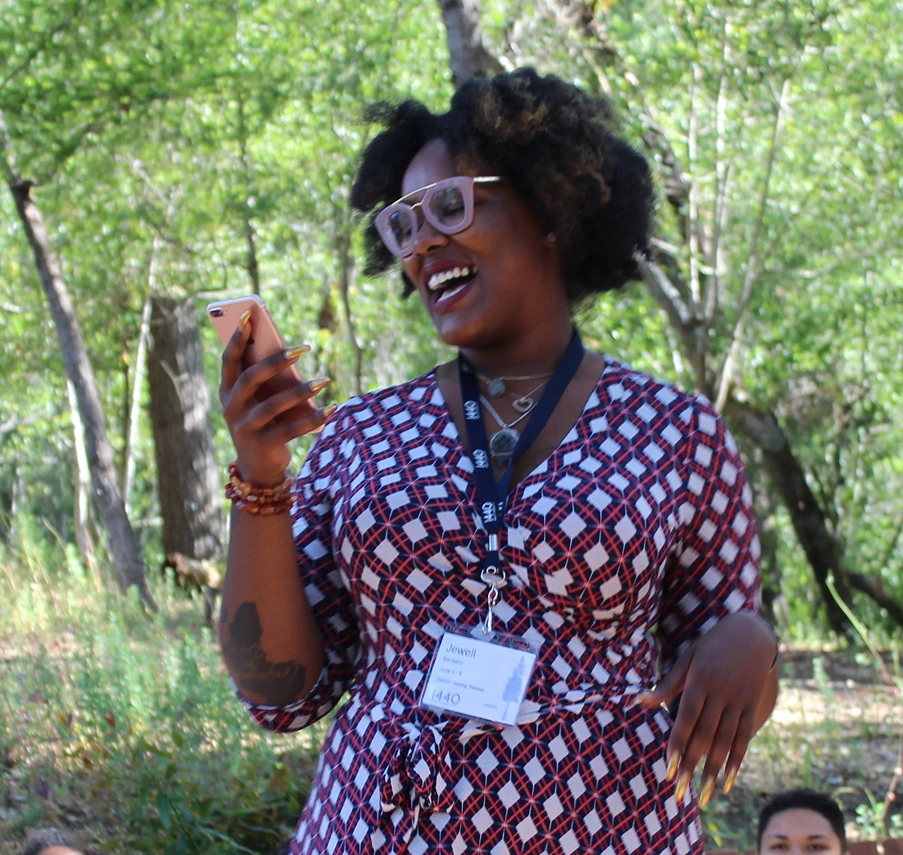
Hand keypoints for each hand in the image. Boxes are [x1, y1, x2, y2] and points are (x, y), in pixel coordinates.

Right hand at [219, 311, 333, 484]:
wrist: (259, 468)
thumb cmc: (264, 423)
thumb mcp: (261, 400)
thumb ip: (268, 380)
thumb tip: (290, 353)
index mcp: (227, 391)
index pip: (229, 360)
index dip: (236, 337)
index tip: (250, 316)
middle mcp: (231, 408)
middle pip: (251, 379)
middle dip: (276, 361)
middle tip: (303, 349)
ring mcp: (244, 428)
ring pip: (272, 405)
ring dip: (301, 391)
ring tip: (325, 380)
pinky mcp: (262, 445)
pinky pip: (291, 429)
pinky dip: (314, 418)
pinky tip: (332, 408)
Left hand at [634, 611, 777, 806]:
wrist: (751, 634)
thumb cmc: (711, 646)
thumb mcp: (687, 658)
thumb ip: (667, 684)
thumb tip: (638, 701)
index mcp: (700, 681)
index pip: (686, 720)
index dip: (677, 745)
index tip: (667, 770)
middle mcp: (720, 694)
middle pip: (705, 737)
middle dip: (691, 766)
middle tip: (680, 793)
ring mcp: (739, 701)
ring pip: (726, 743)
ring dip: (714, 772)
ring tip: (704, 797)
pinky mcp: (753, 706)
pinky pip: (745, 738)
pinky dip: (737, 762)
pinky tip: (729, 783)